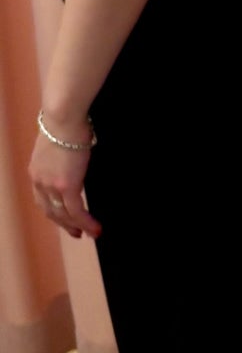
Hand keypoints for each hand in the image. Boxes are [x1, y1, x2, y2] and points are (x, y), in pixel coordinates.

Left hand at [29, 119, 100, 239]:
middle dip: (63, 224)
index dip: (53, 211)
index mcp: (36, 171)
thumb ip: (63, 157)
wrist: (63, 119)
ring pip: (63, 214)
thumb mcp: (59, 144)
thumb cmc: (65, 122)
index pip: (42, 198)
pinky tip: (95, 228)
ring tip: (88, 233)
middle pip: (50, 210)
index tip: (64, 218)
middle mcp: (40, 182)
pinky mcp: (66, 187)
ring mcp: (51, 186)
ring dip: (75, 226)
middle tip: (76, 233)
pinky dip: (85, 222)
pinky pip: (76, 211)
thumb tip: (75, 158)